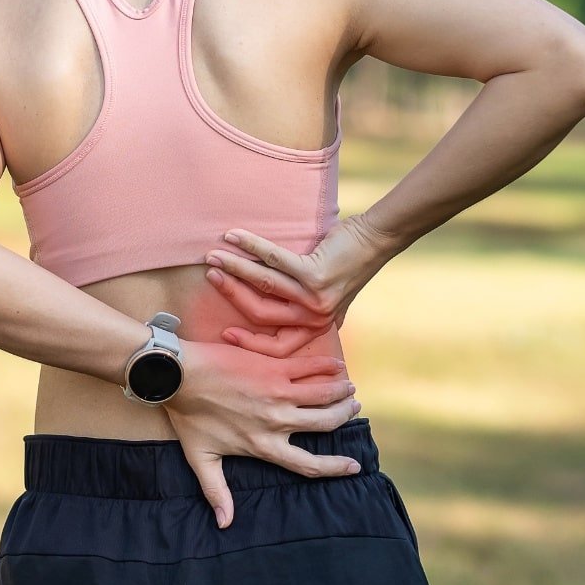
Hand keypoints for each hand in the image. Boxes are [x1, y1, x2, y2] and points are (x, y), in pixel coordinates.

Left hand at [161, 339, 361, 529]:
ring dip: (341, 391)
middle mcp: (277, 421)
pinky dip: (328, 367)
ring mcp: (278, 392)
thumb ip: (217, 492)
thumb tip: (224, 524)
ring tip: (350, 389)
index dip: (335, 467)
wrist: (179, 375)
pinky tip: (337, 366)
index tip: (354, 466)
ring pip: (323, 394)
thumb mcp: (201, 459)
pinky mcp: (273, 368)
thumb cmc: (189, 416)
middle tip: (352, 407)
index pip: (308, 464)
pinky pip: (309, 368)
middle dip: (343, 415)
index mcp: (264, 446)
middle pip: (324, 423)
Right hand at [203, 213, 401, 358]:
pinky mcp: (314, 274)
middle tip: (210, 277)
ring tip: (213, 256)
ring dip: (234, 268)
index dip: (249, 343)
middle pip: (261, 313)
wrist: (374, 241)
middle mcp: (314, 317)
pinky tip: (233, 237)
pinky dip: (250, 246)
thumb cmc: (345, 264)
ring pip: (263, 285)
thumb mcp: (327, 299)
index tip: (226, 334)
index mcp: (314, 327)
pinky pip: (273, 259)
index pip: (277, 347)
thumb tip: (279, 322)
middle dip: (231, 294)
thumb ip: (307, 311)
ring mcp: (314, 297)